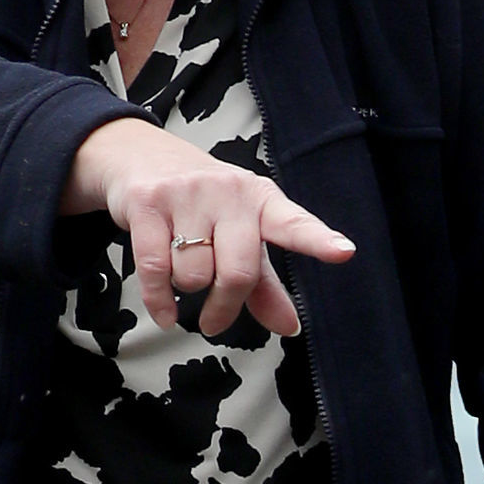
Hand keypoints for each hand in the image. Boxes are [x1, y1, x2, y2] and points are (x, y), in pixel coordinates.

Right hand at [64, 118, 353, 337]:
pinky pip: (156, 270)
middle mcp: (229, 191)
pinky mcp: (148, 203)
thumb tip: (289, 328)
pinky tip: (165, 313)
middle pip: (238, 272)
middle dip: (224, 306)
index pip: (292, 223)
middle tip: (215, 322)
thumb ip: (264, 283)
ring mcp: (187, 194)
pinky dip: (160, 301)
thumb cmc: (202, 204)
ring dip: (187, 290)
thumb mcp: (239, 235)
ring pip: (195, 275)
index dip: (318, 239)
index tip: (344, 252)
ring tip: (183, 274)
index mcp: (261, 199)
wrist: (139, 155)